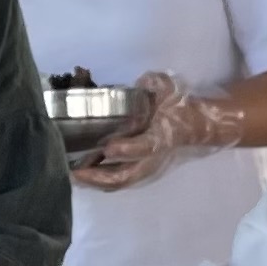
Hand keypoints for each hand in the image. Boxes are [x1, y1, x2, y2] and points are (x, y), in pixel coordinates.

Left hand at [75, 73, 251, 191]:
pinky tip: (80, 173)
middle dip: (98, 177)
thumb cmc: (178, 107)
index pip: (146, 147)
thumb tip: (141, 83)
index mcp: (162, 137)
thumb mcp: (169, 89)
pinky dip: (97, 180)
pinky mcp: (140, 171)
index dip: (128, 149)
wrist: (195, 126)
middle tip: (73, 172)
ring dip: (94, 181)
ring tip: (71, 174)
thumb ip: (155, 85)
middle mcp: (153, 158)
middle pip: (125, 176)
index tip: (108, 148)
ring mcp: (146, 168)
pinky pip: (117, 180)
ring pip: (119, 182)